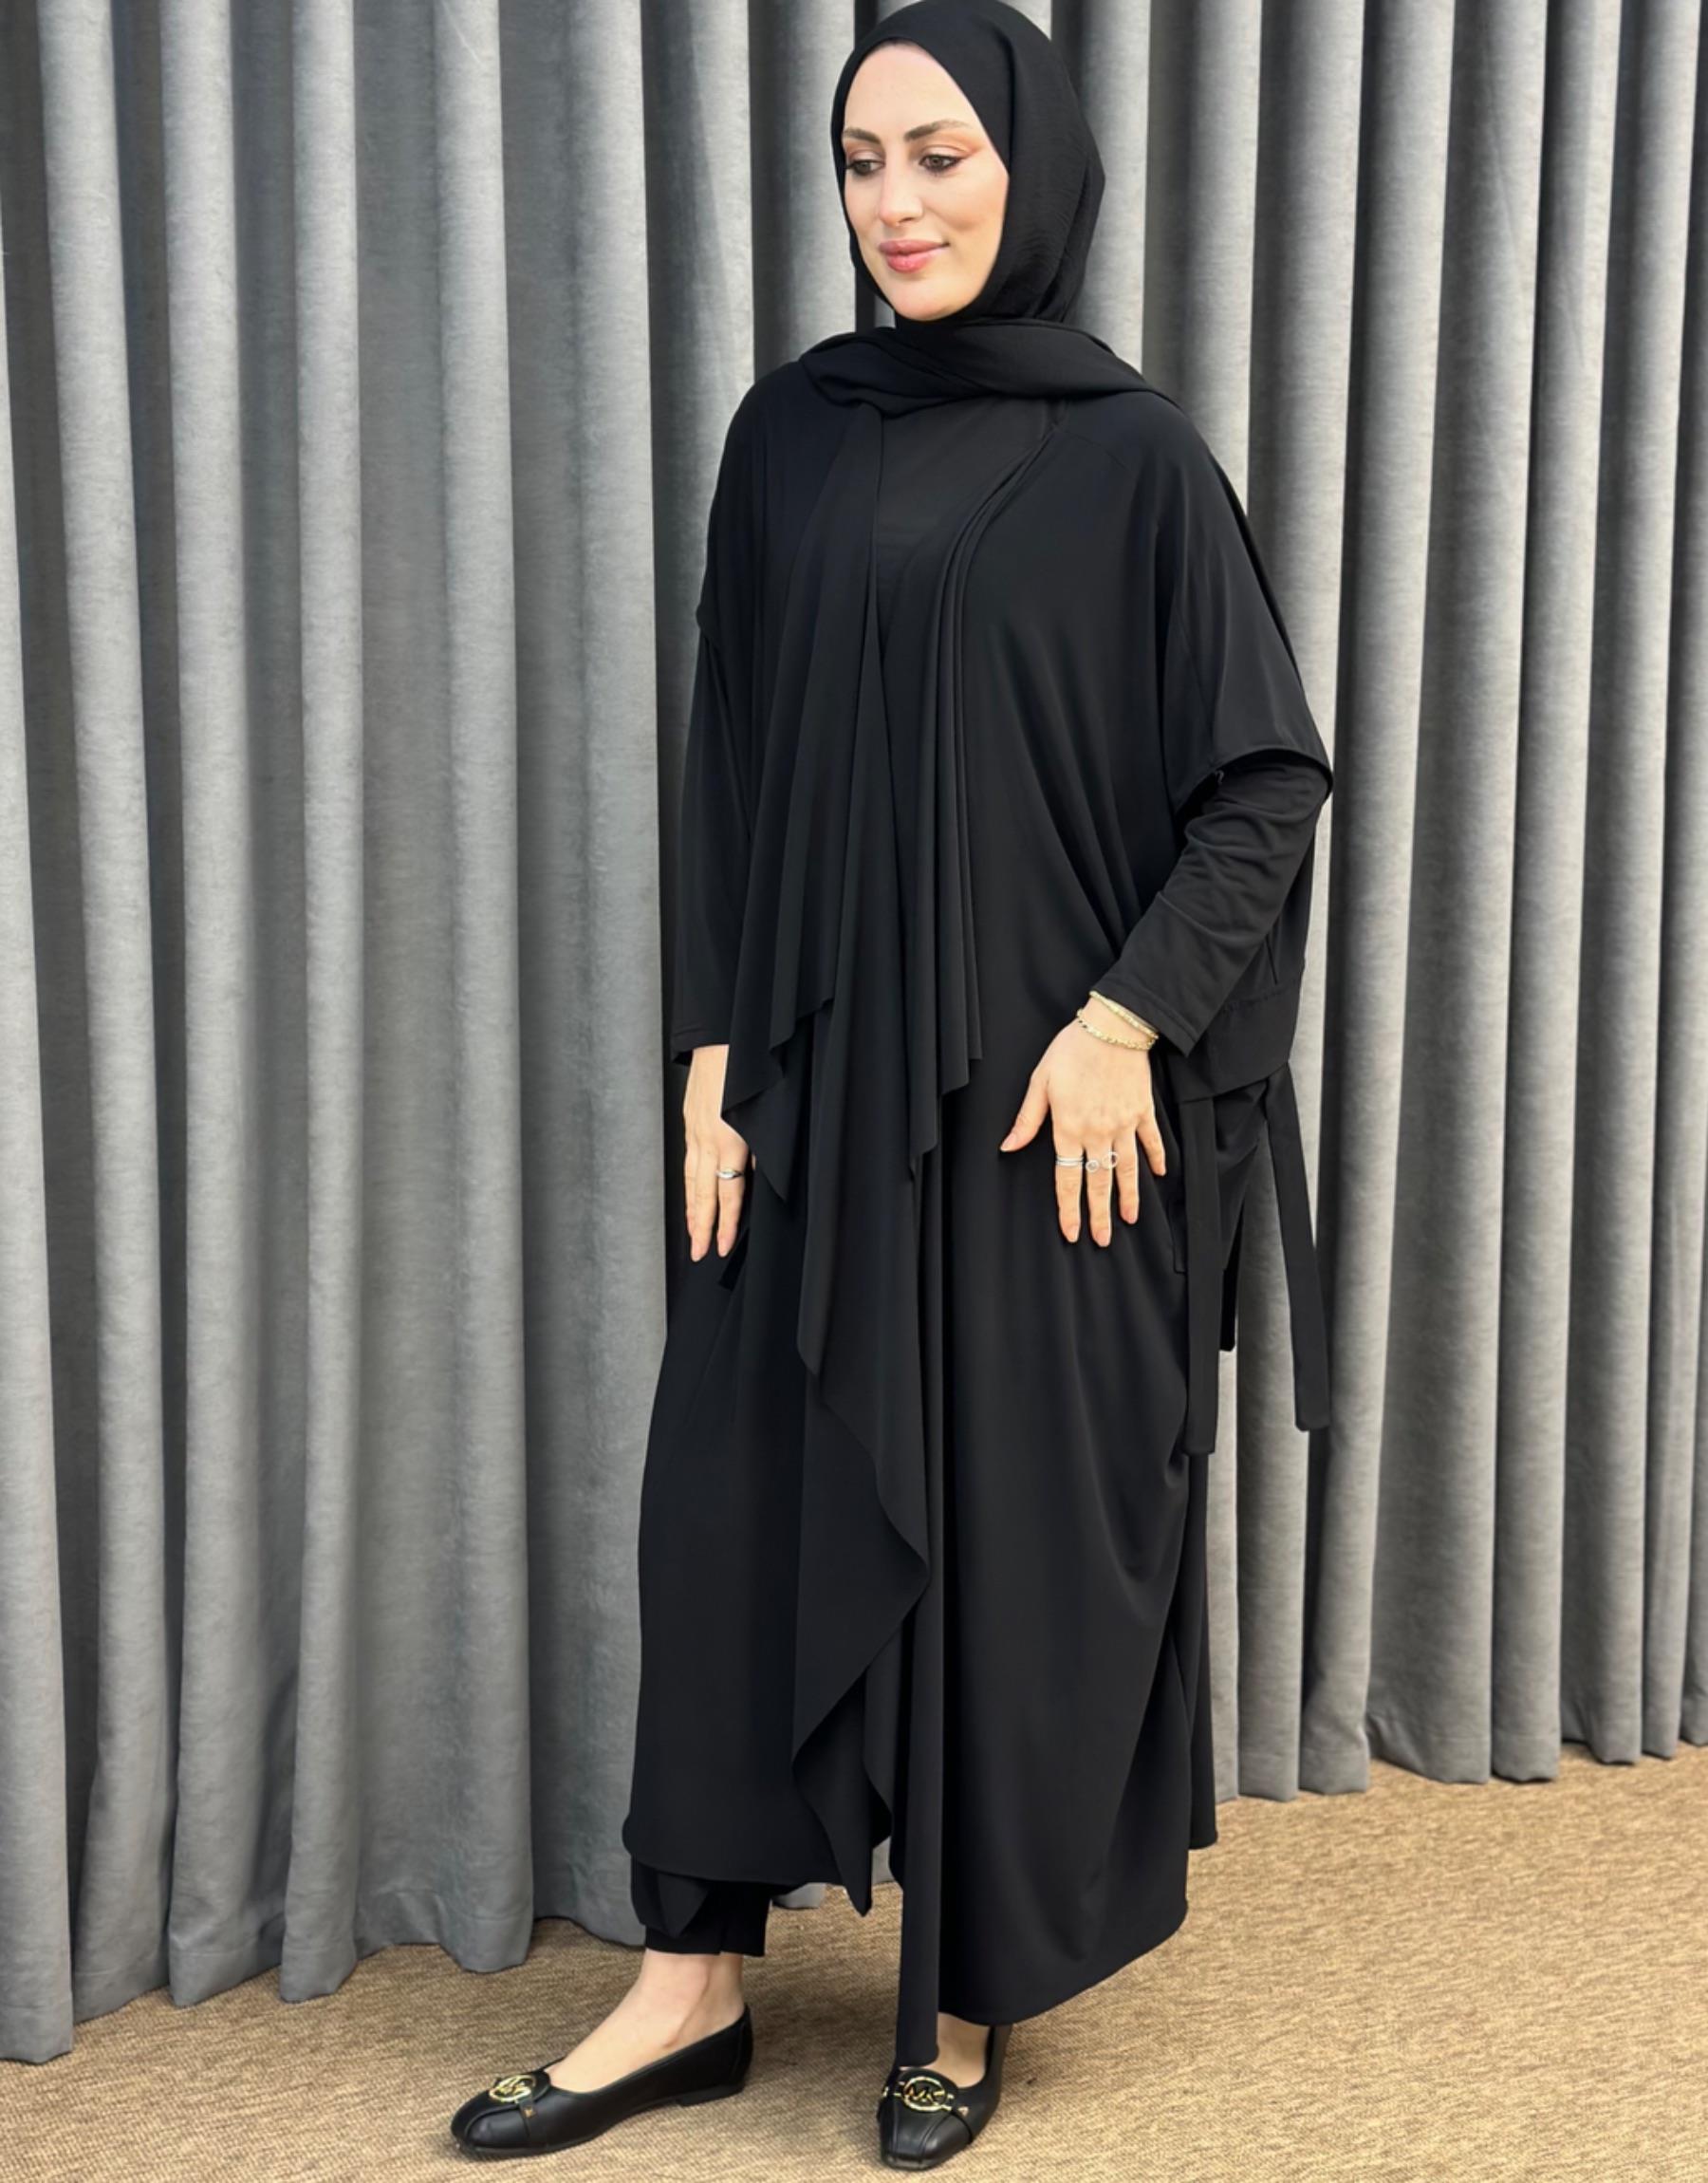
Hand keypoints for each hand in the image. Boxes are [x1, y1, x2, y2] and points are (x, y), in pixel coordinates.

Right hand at [683, 1044, 750, 1259]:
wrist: (725, 1036)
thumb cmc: (752, 1071)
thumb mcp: (767, 1113)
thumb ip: (759, 1147)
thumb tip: (752, 1175)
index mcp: (732, 1140)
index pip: (728, 1193)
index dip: (727, 1223)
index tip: (723, 1247)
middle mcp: (708, 1139)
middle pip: (703, 1193)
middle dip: (702, 1227)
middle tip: (699, 1254)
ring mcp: (695, 1129)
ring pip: (690, 1178)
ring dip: (692, 1209)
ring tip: (692, 1233)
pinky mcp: (689, 1118)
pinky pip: (687, 1158)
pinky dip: (687, 1181)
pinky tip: (689, 1191)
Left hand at [997, 1002, 1166, 1245]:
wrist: (1113, 1027)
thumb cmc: (1072, 1051)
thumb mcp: (1040, 1082)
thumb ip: (1027, 1119)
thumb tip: (1007, 1147)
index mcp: (1069, 1128)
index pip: (1067, 1178)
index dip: (1069, 1209)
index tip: (1072, 1233)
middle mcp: (1098, 1133)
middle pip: (1098, 1182)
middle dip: (1100, 1215)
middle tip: (1103, 1240)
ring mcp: (1123, 1124)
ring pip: (1126, 1169)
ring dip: (1129, 1197)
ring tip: (1131, 1219)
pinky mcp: (1142, 1111)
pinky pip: (1150, 1141)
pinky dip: (1156, 1158)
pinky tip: (1159, 1175)